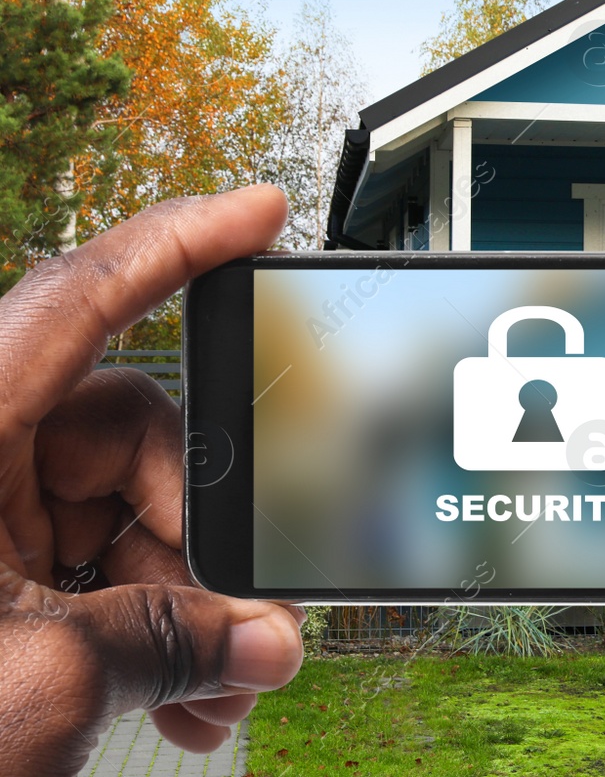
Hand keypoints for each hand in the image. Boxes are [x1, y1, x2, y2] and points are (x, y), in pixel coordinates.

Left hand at [0, 187, 304, 775]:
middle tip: (240, 620)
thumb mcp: (39, 682)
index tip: (258, 210)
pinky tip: (172, 693)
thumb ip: (172, 644)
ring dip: (175, 600)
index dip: (178, 242)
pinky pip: (86, 566)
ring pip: (115, 513)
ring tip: (206, 688)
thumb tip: (268, 639)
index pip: (78, 298)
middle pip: (127, 434)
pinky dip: (135, 623)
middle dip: (197, 535)